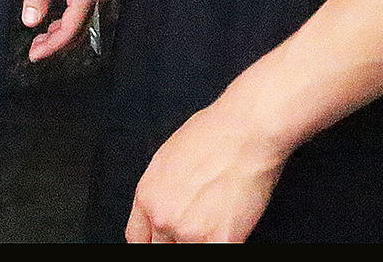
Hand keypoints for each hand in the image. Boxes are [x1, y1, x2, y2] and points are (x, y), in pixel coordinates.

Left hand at [23, 0, 104, 60]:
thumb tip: (30, 22)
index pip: (70, 30)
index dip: (52, 46)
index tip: (33, 56)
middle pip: (79, 31)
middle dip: (57, 44)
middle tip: (33, 51)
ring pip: (82, 21)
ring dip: (63, 34)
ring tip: (40, 38)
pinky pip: (83, 9)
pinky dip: (68, 20)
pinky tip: (54, 18)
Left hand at [127, 99, 288, 241]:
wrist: (246, 132)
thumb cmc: (213, 135)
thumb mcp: (167, 159)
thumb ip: (161, 192)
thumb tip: (166, 207)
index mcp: (146, 196)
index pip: (137, 238)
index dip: (154, 240)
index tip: (165, 240)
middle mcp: (162, 217)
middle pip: (161, 249)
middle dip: (177, 242)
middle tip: (196, 227)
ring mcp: (190, 232)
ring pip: (187, 252)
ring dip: (200, 243)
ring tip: (215, 224)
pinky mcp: (221, 240)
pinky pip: (215, 255)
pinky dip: (224, 244)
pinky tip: (229, 232)